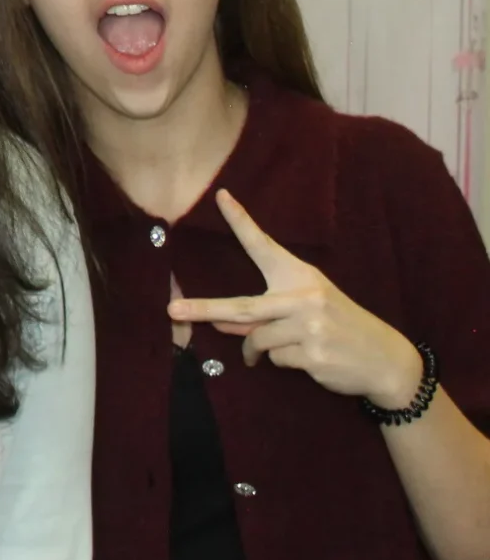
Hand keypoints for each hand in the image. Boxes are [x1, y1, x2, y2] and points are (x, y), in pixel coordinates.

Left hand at [167, 189, 426, 407]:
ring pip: (258, 341)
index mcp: (302, 276)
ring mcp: (308, 328)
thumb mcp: (306, 308)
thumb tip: (219, 321)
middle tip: (174, 311)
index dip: (241, 221)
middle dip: (205, 310)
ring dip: (260, 351)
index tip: (220, 196)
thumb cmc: (339, 326)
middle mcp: (304, 298)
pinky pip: (276, 360)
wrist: (386, 359)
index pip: (264, 245)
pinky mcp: (312, 355)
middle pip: (243, 306)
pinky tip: (310, 359)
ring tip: (290, 347)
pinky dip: (283, 363)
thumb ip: (263, 312)